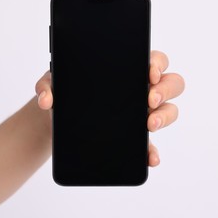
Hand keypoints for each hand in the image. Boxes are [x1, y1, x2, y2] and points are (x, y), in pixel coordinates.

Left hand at [35, 50, 184, 166]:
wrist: (56, 123)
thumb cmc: (62, 96)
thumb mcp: (52, 85)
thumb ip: (46, 85)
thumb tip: (47, 99)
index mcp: (126, 70)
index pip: (154, 60)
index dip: (158, 63)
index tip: (150, 72)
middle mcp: (139, 90)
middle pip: (170, 83)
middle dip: (165, 90)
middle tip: (148, 99)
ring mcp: (141, 114)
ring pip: (169, 110)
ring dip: (165, 116)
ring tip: (150, 125)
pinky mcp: (135, 138)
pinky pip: (151, 144)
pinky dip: (152, 151)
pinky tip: (150, 157)